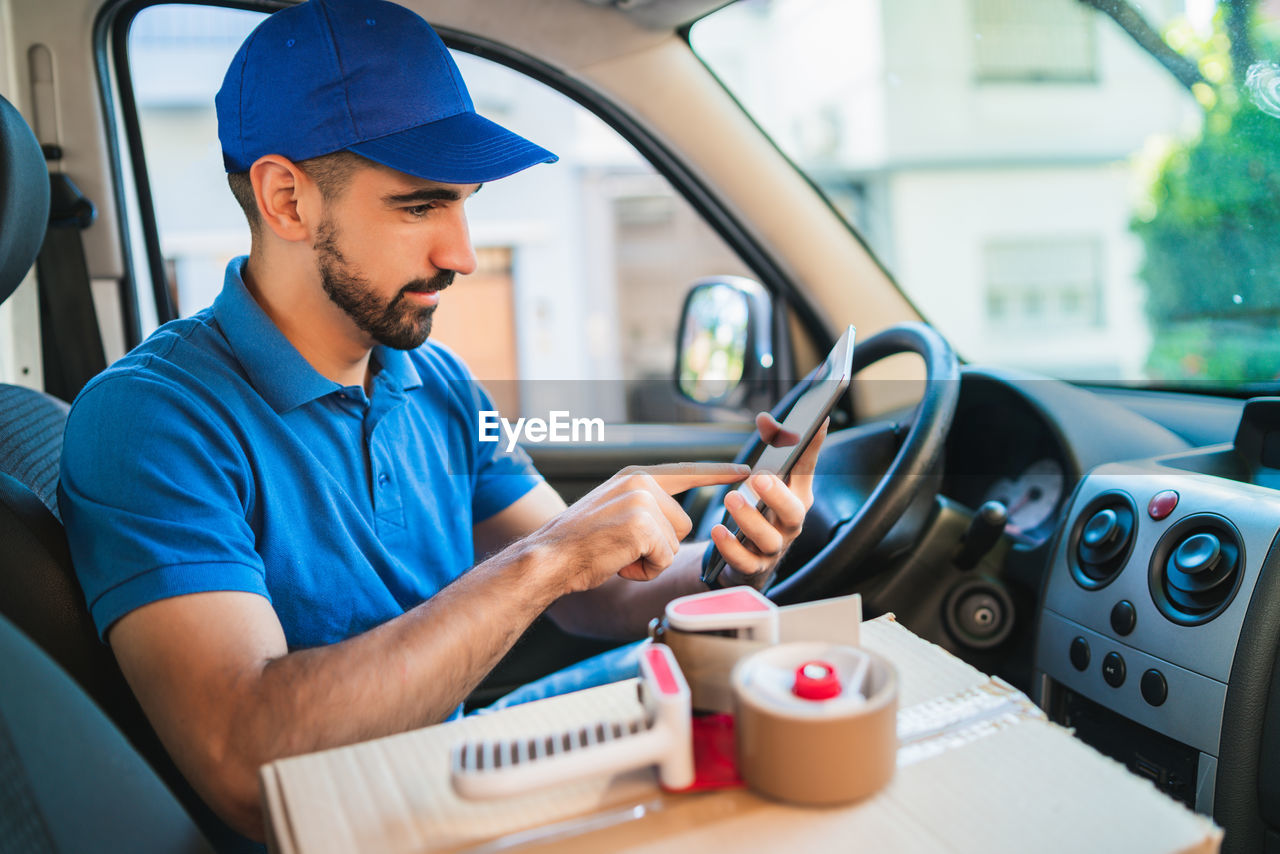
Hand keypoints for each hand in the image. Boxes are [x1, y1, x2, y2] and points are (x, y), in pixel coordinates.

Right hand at [532, 462, 749, 593]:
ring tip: (618, 554)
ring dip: (651, 559)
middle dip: (659, 546)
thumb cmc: (579, 544)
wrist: (549, 556)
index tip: (747, 472)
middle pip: (683, 524)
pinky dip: (644, 570)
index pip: (687, 471)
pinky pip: (663, 559)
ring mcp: (642, 502)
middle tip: (622, 547)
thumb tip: (677, 522)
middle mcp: (641, 483)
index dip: (720, 473)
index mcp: (635, 477)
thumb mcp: (615, 511)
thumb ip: (645, 507)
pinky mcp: (642, 526)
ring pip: (675, 544)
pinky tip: (619, 563)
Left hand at [710, 413, 827, 587]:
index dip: (814, 445)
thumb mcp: (766, 477)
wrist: (749, 556)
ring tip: (730, 498)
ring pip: (768, 538)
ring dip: (749, 518)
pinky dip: (731, 547)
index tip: (819, 419)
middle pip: (793, 512)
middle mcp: (790, 523)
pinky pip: (745, 561)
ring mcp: (774, 547)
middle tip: (759, 477)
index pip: (807, 469)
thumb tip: (765, 418)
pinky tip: (718, 530)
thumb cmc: (761, 509)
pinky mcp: (754, 566)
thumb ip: (769, 445)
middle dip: (778, 495)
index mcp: (797, 496)